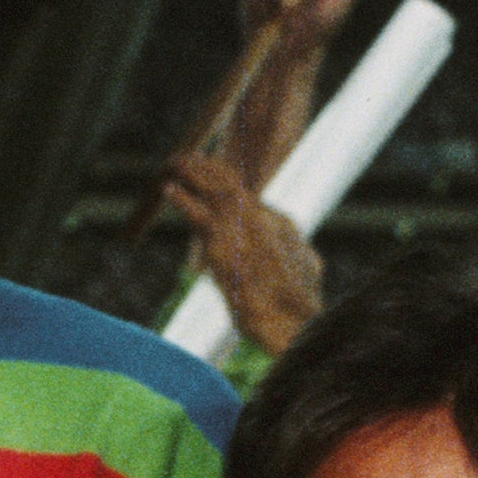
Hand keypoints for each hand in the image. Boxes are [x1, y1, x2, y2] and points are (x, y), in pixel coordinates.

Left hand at [160, 154, 327, 357]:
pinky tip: (168, 188)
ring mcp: (241, 226)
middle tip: (192, 157)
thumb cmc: (299, 307)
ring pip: (213, 189)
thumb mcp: (309, 273)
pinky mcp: (221, 241)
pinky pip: (196, 212)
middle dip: (210, 167)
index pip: (248, 198)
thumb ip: (300, 258)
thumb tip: (309, 260)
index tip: (210, 173)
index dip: (226, 183)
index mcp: (281, 224)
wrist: (290, 320)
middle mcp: (261, 217)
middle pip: (231, 182)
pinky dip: (181, 199)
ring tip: (176, 161)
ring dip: (193, 173)